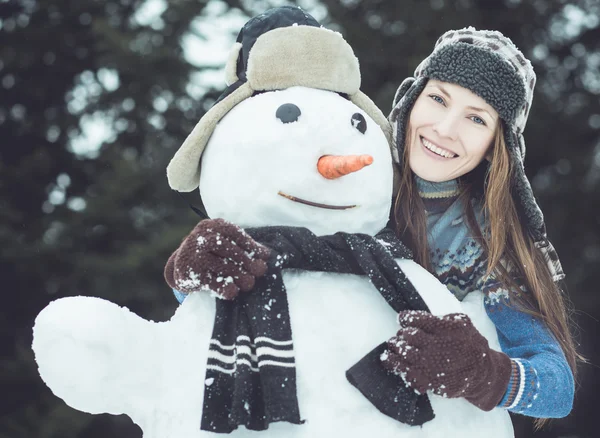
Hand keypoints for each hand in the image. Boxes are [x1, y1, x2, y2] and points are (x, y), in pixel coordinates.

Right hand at [164, 218, 270, 298]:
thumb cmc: (210, 252)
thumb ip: (242, 246)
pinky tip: (233, 292)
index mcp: (210, 226)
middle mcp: (200, 238)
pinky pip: (213, 282)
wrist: (181, 265)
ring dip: (240, 276)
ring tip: (249, 283)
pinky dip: (225, 288)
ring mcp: (194, 256)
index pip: (235, 233)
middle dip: (248, 262)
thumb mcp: (222, 242)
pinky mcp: (190, 274)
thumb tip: (266, 255)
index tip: (264, 255)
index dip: (251, 245)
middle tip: (260, 271)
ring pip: (223, 267)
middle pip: (230, 250)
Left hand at [382, 310, 511, 410]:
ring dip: (395, 347)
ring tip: (392, 344)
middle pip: (408, 336)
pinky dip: (394, 364)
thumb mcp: (463, 323)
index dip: (406, 318)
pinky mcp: (429, 381)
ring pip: (404, 353)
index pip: (416, 320)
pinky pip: (405, 372)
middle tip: (401, 335)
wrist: (483, 373)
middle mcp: (438, 346)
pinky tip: (388, 359)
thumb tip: (418, 317)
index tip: (403, 319)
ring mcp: (433, 365)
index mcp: (446, 329)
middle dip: (402, 334)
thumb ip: (442, 317)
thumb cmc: (469, 344)